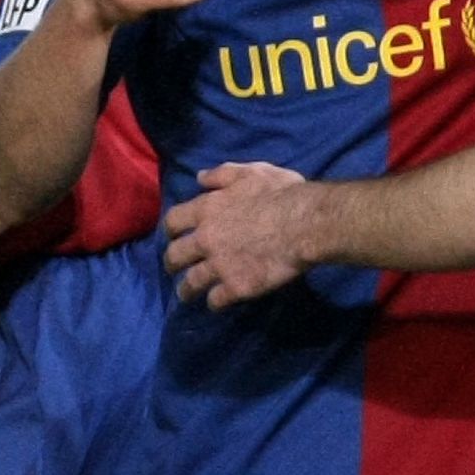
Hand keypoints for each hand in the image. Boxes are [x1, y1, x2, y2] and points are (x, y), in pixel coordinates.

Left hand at [164, 162, 309, 307]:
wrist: (304, 224)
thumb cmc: (281, 193)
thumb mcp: (252, 172)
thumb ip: (223, 174)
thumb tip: (200, 178)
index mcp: (207, 209)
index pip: (173, 221)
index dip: (170, 229)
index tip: (172, 235)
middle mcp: (205, 239)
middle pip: (174, 256)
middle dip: (171, 263)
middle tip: (174, 267)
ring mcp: (219, 265)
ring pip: (190, 283)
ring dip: (186, 289)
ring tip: (187, 294)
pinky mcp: (236, 287)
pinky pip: (216, 300)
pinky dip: (214, 302)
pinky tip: (217, 302)